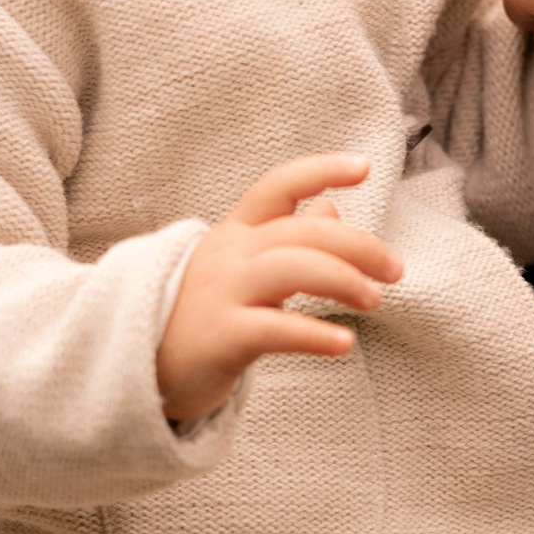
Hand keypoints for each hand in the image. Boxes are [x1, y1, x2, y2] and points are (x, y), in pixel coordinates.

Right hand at [154, 153, 401, 425]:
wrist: (138, 366)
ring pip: (292, 269)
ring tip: (375, 300)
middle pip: (301, 231)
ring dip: (343, 280)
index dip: (321, 170)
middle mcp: (228, 255)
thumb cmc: (202, 315)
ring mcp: (222, 293)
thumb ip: (286, 238)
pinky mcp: (221, 337)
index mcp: (235, 233)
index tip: (365, 167)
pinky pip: (275, 329)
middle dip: (358, 245)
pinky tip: (344, 344)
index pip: (278, 185)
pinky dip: (315, 335)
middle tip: (395, 270)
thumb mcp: (242, 267)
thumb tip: (333, 208)